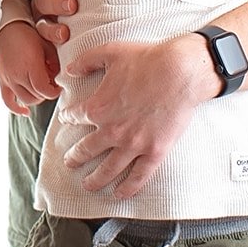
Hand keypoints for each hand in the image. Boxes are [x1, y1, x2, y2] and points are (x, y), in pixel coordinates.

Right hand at [0, 22, 60, 113]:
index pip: (45, 90)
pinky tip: (25, 111)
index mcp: (30, 65)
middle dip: (47, 93)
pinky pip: (7, 101)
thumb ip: (54, 63)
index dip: (55, 91)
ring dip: (36, 97)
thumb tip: (58, 78)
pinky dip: (16, 109)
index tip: (60, 86)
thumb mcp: (47, 45)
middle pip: (37, 96)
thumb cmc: (29, 35)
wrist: (7, 29)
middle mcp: (18, 75)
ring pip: (25, 100)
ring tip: (41, 89)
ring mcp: (8, 80)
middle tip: (52, 85)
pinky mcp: (2, 81)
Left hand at [57, 36, 216, 198]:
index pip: (76, 117)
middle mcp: (112, 130)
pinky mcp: (154, 152)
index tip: (67, 120)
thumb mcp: (109, 52)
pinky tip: (119, 194)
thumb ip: (86, 61)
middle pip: (87, 149)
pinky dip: (128, 188)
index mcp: (99, 107)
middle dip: (75, 157)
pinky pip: (138, 176)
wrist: (179, 71)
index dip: (69, 118)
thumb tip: (68, 70)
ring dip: (95, 179)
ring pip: (108, 169)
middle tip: (69, 162)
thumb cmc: (146, 59)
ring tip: (87, 185)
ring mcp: (133, 144)